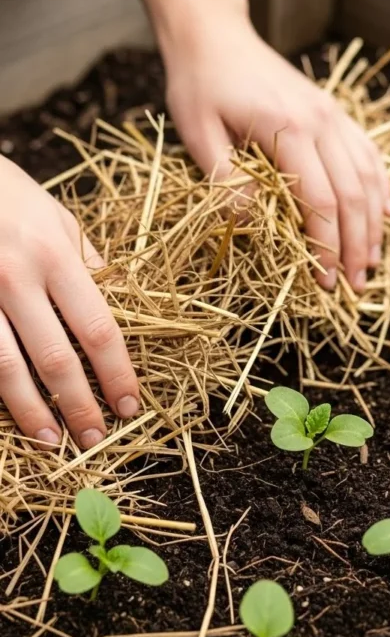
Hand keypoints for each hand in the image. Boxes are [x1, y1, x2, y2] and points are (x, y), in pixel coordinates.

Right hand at [0, 156, 138, 446]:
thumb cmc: (7, 195)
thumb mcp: (58, 218)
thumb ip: (87, 266)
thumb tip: (121, 310)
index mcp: (54, 255)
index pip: (98, 328)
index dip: (116, 373)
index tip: (129, 404)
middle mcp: (16, 278)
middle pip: (55, 358)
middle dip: (79, 405)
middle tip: (95, 438)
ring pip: (6, 368)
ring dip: (31, 412)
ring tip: (51, 441)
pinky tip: (6, 416)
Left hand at [164, 16, 389, 292]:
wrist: (215, 34)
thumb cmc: (200, 84)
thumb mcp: (197, 133)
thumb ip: (225, 180)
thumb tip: (250, 225)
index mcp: (287, 128)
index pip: (319, 201)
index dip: (326, 246)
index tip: (324, 281)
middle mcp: (321, 120)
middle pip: (352, 195)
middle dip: (356, 247)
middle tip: (354, 287)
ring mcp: (333, 115)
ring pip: (368, 177)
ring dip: (373, 225)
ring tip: (371, 263)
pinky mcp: (334, 113)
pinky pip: (368, 154)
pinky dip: (381, 188)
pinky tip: (385, 215)